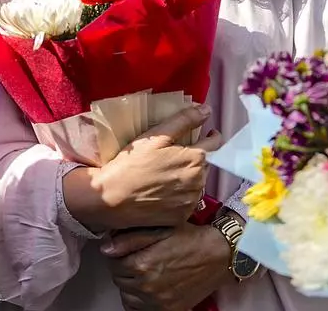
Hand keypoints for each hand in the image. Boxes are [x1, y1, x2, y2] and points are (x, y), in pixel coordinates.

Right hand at [64, 105, 221, 231]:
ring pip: (198, 183)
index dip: (212, 137)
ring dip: (190, 176)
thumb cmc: (131, 164)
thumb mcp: (155, 136)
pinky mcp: (181, 217)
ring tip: (169, 173)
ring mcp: (191, 202)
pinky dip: (182, 194)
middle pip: (206, 164)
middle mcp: (199, 182)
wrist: (111, 198)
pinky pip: (188, 201)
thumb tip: (206, 109)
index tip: (208, 134)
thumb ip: (184, 121)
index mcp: (196, 159)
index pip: (216, 144)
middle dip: (197, 157)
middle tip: (178, 154)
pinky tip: (165, 190)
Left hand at [106, 221, 231, 310]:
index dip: (119, 254)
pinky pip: (141, 310)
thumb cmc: (190, 238)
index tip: (128, 249)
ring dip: (131, 285)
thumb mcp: (160, 229)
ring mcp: (158, 302)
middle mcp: (147, 287)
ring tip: (144, 272)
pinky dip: (140, 301)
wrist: (219, 255)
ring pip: (127, 297)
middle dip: (124, 268)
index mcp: (142, 264)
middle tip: (138, 258)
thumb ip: (129, 239)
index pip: (113, 263)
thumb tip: (105, 248)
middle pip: (119, 280)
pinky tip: (149, 288)